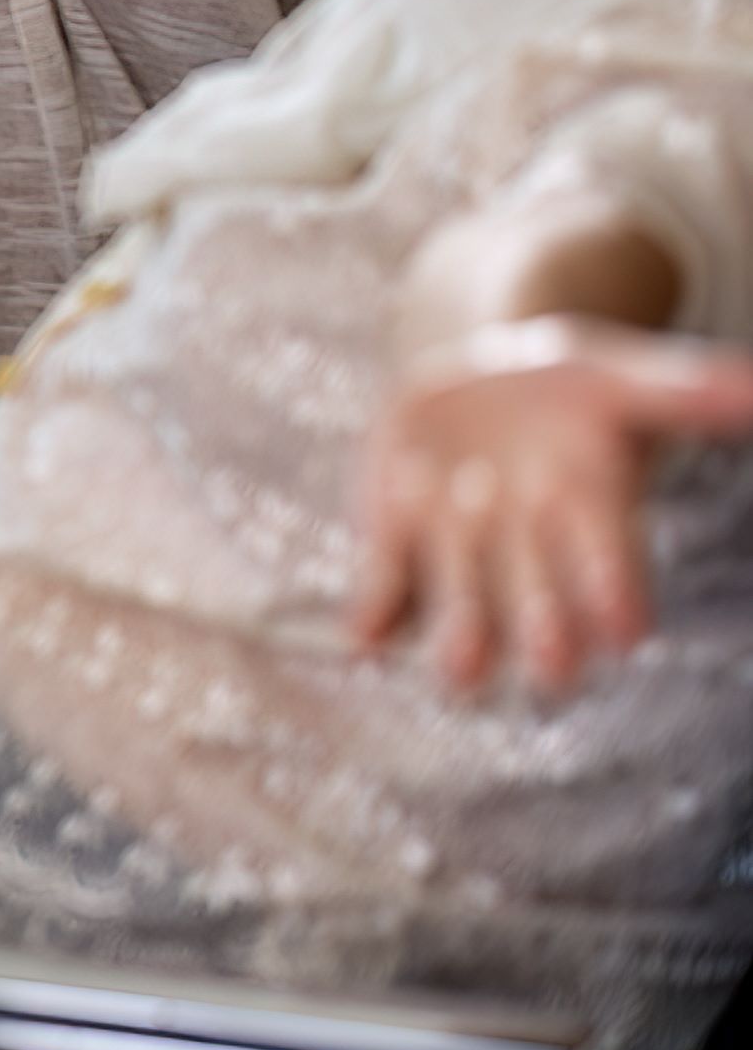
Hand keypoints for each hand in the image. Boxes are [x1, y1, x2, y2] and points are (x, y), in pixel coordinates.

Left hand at [350, 318, 752, 697]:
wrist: (478, 383)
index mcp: (590, 518)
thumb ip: (689, 391)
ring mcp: (458, 553)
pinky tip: (361, 638)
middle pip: (540, 603)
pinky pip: (382, 586)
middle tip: (552, 664)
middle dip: (544, 630)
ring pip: (463, 609)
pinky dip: (372, 612)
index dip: (616, 593)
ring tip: (461, 669)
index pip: (612, 568)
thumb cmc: (569, 392)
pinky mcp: (394, 542)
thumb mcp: (619, 380)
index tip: (627, 628)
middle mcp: (528, 553)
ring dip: (462, 637)